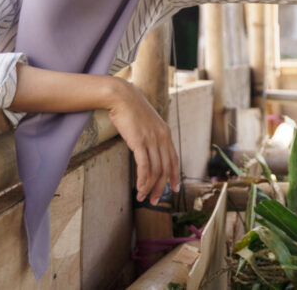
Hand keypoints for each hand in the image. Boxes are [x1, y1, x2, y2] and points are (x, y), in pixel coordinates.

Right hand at [107, 78, 180, 204]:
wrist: (122, 96)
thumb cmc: (131, 109)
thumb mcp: (147, 122)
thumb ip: (151, 135)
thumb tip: (148, 149)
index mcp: (166, 133)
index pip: (174, 159)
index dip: (174, 175)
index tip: (174, 188)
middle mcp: (162, 137)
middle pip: (166, 168)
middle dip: (162, 187)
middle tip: (155, 200)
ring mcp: (152, 139)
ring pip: (156, 170)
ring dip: (149, 187)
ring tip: (143, 198)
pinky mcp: (139, 142)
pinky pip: (144, 166)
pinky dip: (143, 179)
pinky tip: (139, 188)